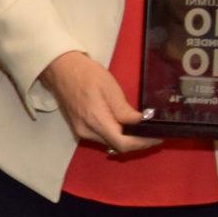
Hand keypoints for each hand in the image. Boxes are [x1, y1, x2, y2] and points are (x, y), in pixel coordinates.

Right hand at [37, 50, 159, 154]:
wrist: (61, 70)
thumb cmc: (86, 74)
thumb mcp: (109, 88)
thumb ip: (124, 110)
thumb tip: (140, 123)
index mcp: (96, 120)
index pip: (123, 143)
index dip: (142, 143)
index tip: (157, 137)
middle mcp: (87, 131)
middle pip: (117, 146)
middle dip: (137, 143)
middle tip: (153, 133)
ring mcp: (81, 132)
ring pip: (110, 143)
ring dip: (127, 140)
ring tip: (142, 130)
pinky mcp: (79, 129)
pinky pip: (102, 138)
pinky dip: (116, 136)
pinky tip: (124, 127)